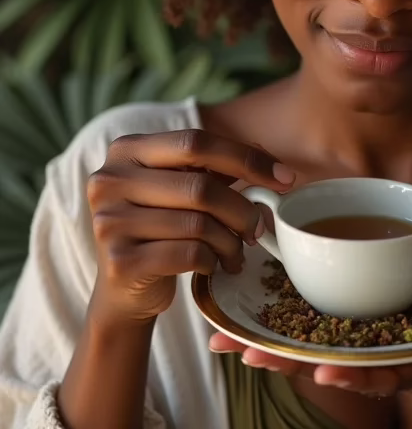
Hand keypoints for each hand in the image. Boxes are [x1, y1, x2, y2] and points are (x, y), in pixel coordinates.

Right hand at [87, 129, 294, 323]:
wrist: (124, 287)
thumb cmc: (163, 226)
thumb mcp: (185, 188)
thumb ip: (220, 168)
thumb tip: (276, 166)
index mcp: (127, 150)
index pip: (196, 141)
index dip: (246, 158)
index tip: (285, 178)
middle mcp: (109, 180)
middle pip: (200, 185)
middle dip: (242, 209)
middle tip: (259, 228)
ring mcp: (109, 221)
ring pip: (198, 223)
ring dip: (230, 241)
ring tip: (235, 252)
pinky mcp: (119, 261)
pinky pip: (188, 253)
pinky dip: (211, 261)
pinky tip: (211, 265)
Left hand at [209, 268, 411, 396]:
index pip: (395, 370)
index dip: (360, 374)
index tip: (323, 371)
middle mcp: (403, 357)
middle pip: (344, 364)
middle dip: (294, 362)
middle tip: (244, 352)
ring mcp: (386, 345)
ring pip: (328, 351)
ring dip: (281, 348)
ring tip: (232, 340)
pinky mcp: (377, 329)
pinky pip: (333, 332)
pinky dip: (297, 330)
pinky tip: (261, 321)